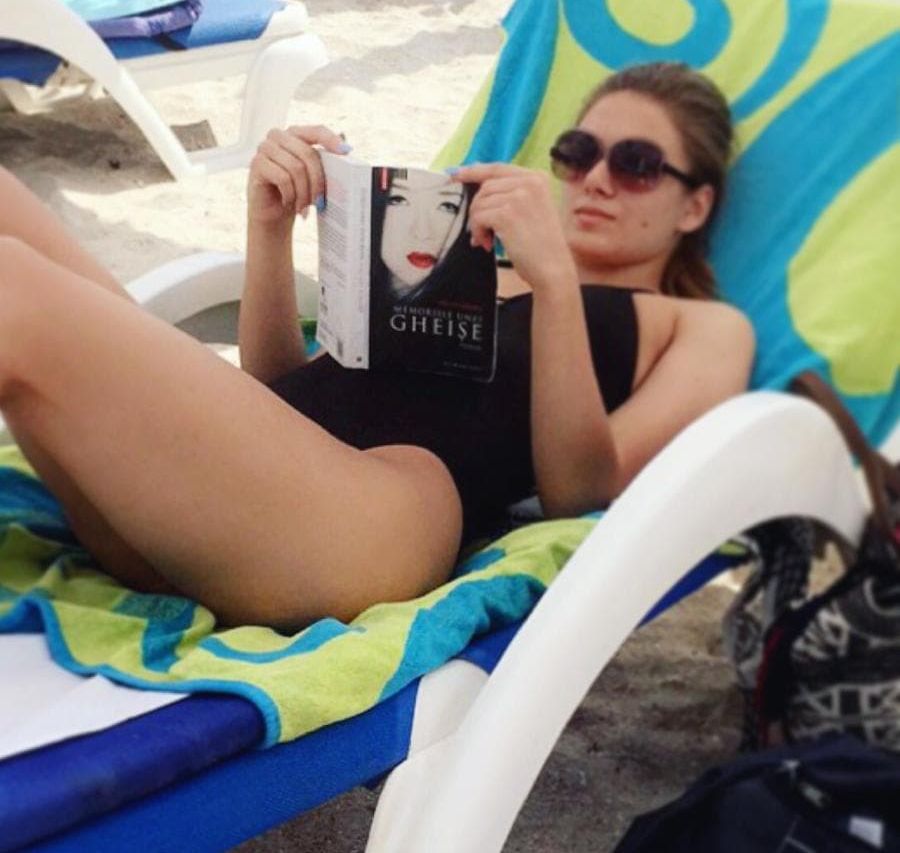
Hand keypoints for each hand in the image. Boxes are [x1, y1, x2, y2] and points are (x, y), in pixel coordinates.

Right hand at [247, 125, 348, 227]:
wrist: (273, 214)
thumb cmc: (295, 193)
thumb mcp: (313, 176)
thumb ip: (326, 159)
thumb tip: (345, 141)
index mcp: (296, 134)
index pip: (317, 130)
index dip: (332, 140)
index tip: (346, 152)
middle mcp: (279, 136)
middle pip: (307, 154)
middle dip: (317, 182)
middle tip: (321, 202)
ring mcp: (265, 148)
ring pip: (296, 168)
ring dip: (304, 193)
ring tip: (304, 208)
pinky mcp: (257, 163)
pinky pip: (282, 178)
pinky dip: (290, 195)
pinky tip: (290, 204)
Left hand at [453, 164, 576, 293]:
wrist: (553, 268)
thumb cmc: (541, 246)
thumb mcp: (532, 210)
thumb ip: (511, 195)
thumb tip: (479, 188)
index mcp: (537, 178)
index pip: (498, 169)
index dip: (474, 171)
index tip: (457, 174)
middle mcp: (529, 183)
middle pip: (485, 187)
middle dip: (478, 210)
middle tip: (482, 231)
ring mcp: (518, 197)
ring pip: (479, 203)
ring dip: (477, 224)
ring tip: (487, 240)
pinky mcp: (507, 214)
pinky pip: (478, 217)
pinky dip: (477, 232)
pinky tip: (487, 244)